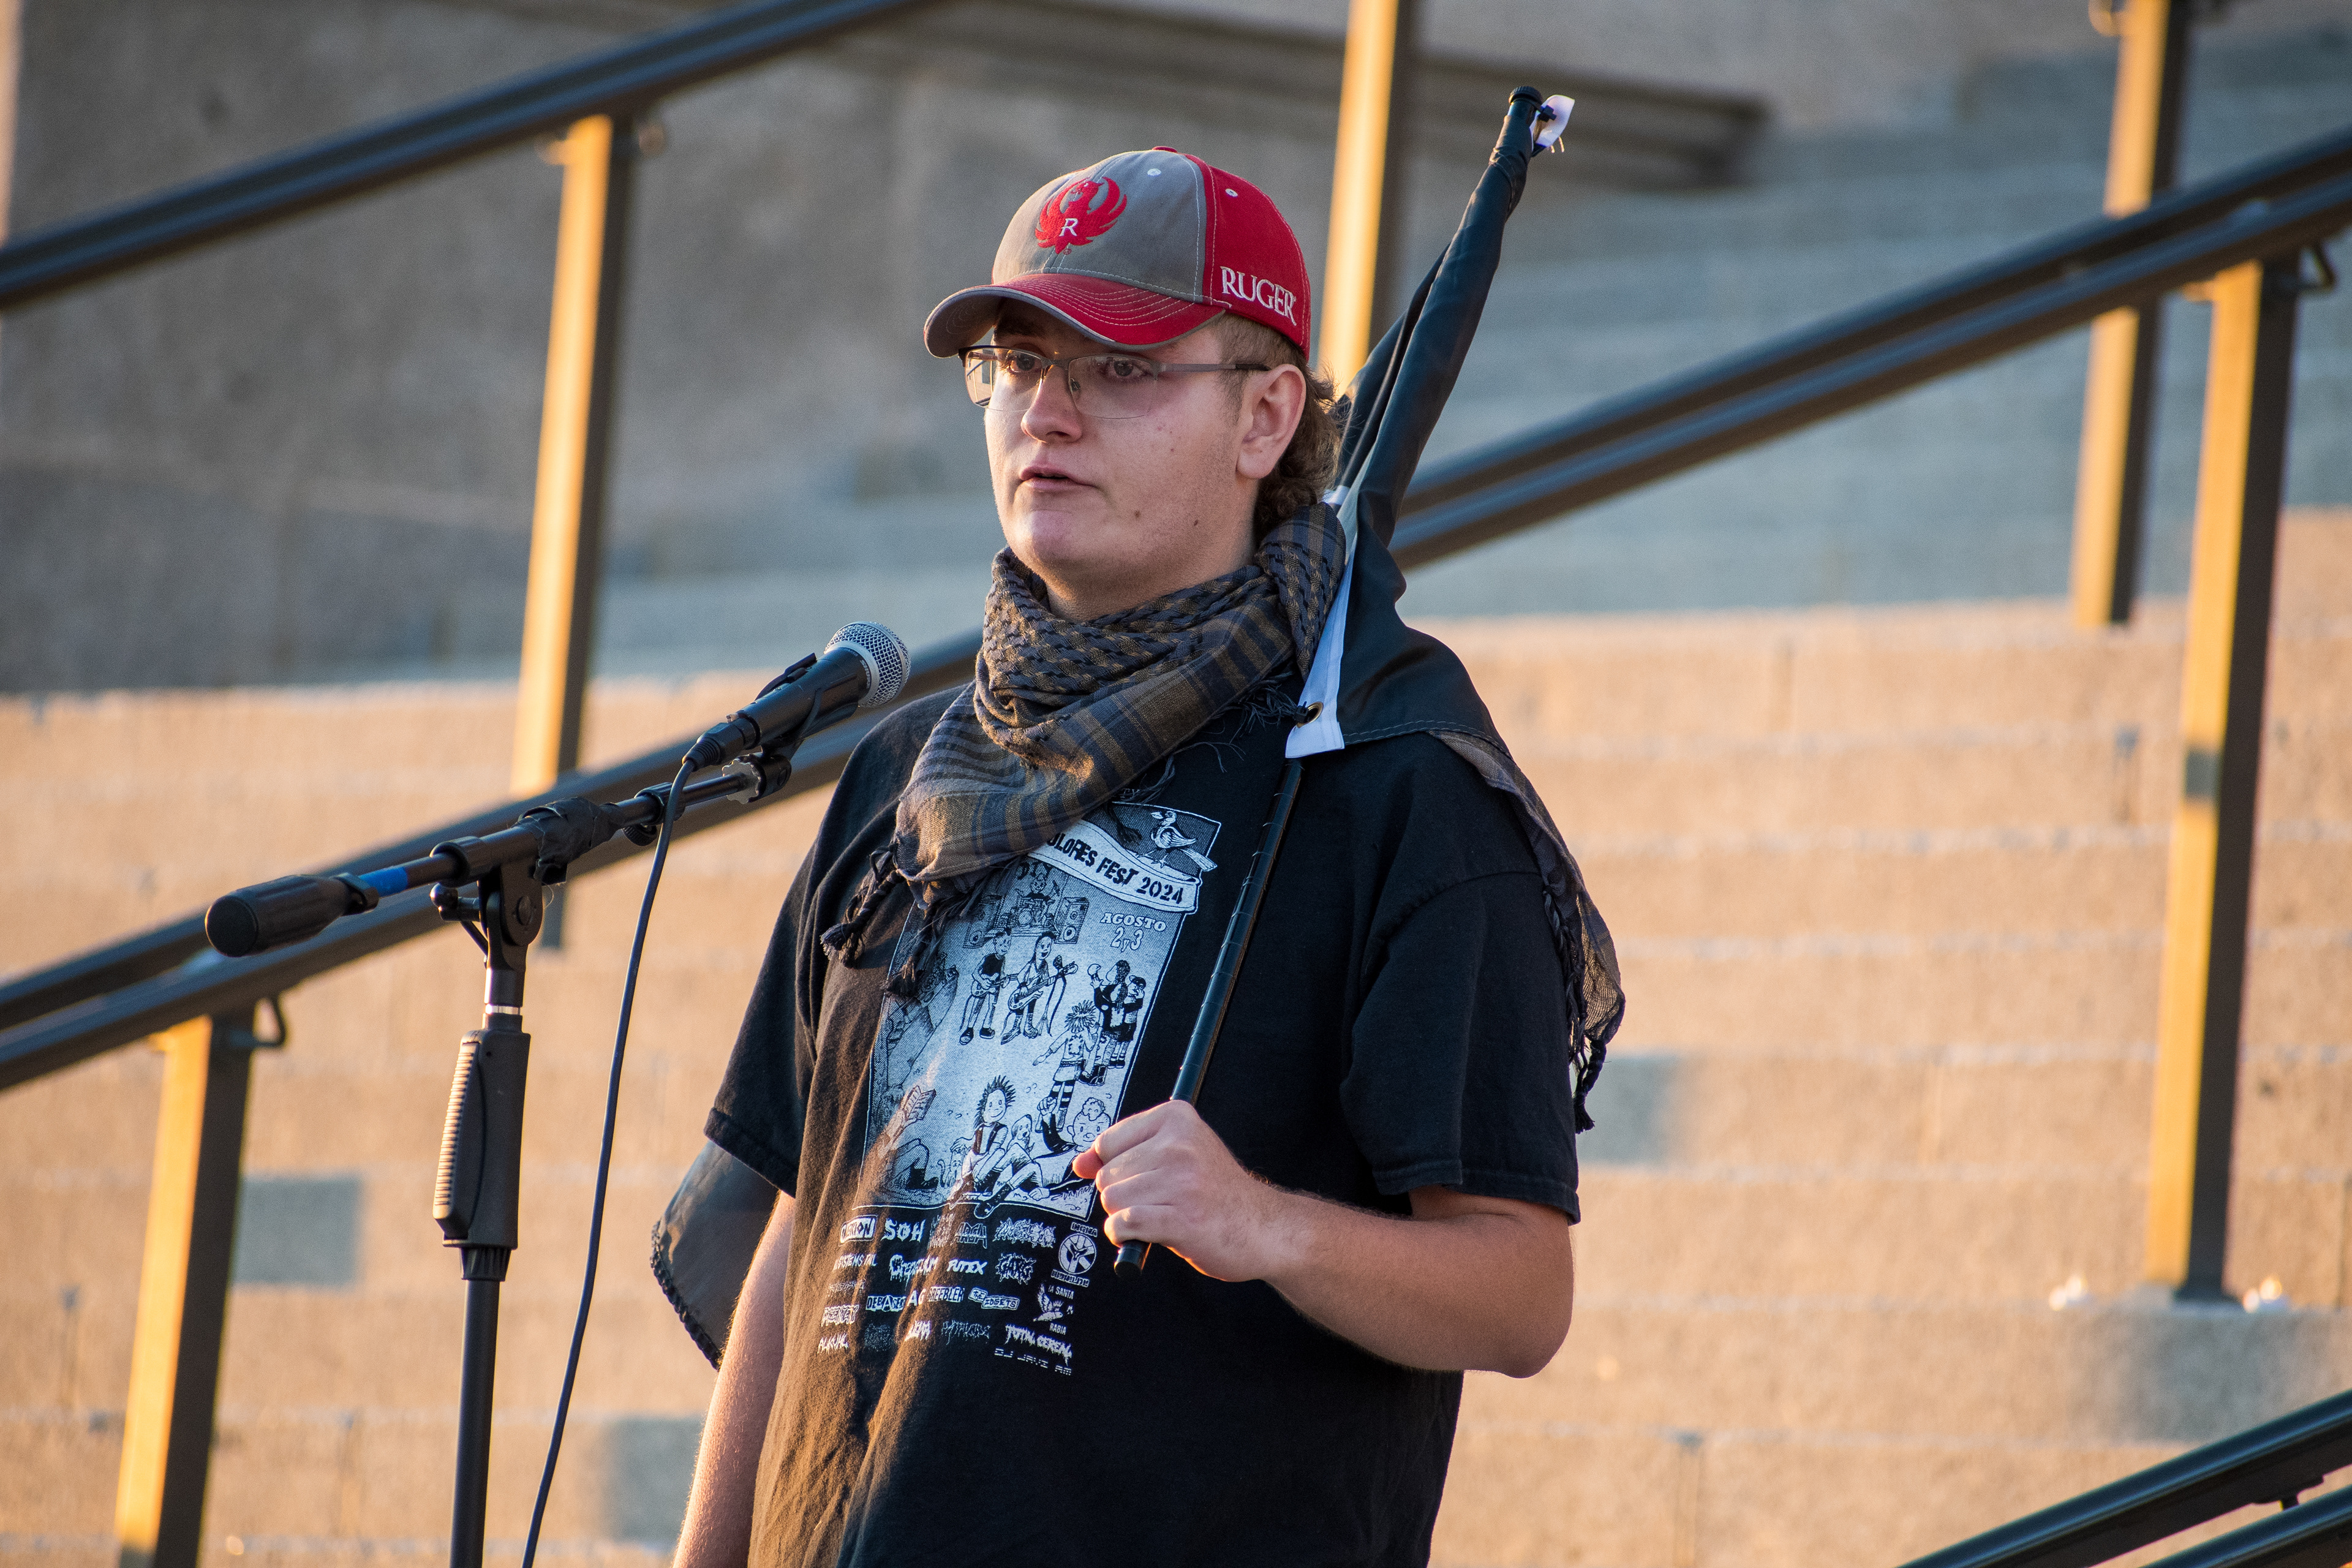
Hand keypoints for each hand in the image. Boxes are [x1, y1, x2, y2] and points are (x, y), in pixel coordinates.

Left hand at [1072, 1100, 1293, 1281]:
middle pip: (1107, 1174)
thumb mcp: (1176, 1157)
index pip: (1108, 1142)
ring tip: (1160, 1215)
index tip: (1140, 1179)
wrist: (1264, 1227)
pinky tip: (1147, 1233)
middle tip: (1159, 1201)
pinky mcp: (1180, 1218)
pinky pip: (1124, 1224)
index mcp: (1177, 1118)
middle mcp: (1178, 1144)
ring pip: (1112, 1200)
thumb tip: (1079, 1163)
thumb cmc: (1218, 1194)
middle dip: (1124, 1194)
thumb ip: (1127, 1154)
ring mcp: (1179, 1181)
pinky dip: (1125, 1235)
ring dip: (1127, 1216)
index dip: (1116, 1168)